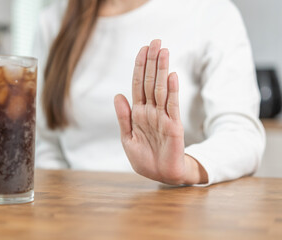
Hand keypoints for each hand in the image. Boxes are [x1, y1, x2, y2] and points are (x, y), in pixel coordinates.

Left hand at [114, 39, 207, 184]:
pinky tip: (172, 75)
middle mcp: (151, 111)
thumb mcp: (127, 138)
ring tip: (164, 51)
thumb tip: (117, 94)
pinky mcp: (174, 126)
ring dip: (162, 70)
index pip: (139, 85)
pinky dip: (172, 91)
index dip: (140, 67)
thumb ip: (123, 117)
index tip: (143, 49)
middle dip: (152, 62)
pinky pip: (172, 106)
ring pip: (162, 89)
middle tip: (156, 41)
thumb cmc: (144, 158)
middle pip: (151, 82)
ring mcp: (163, 117)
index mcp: (138, 113)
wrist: (160, 175)